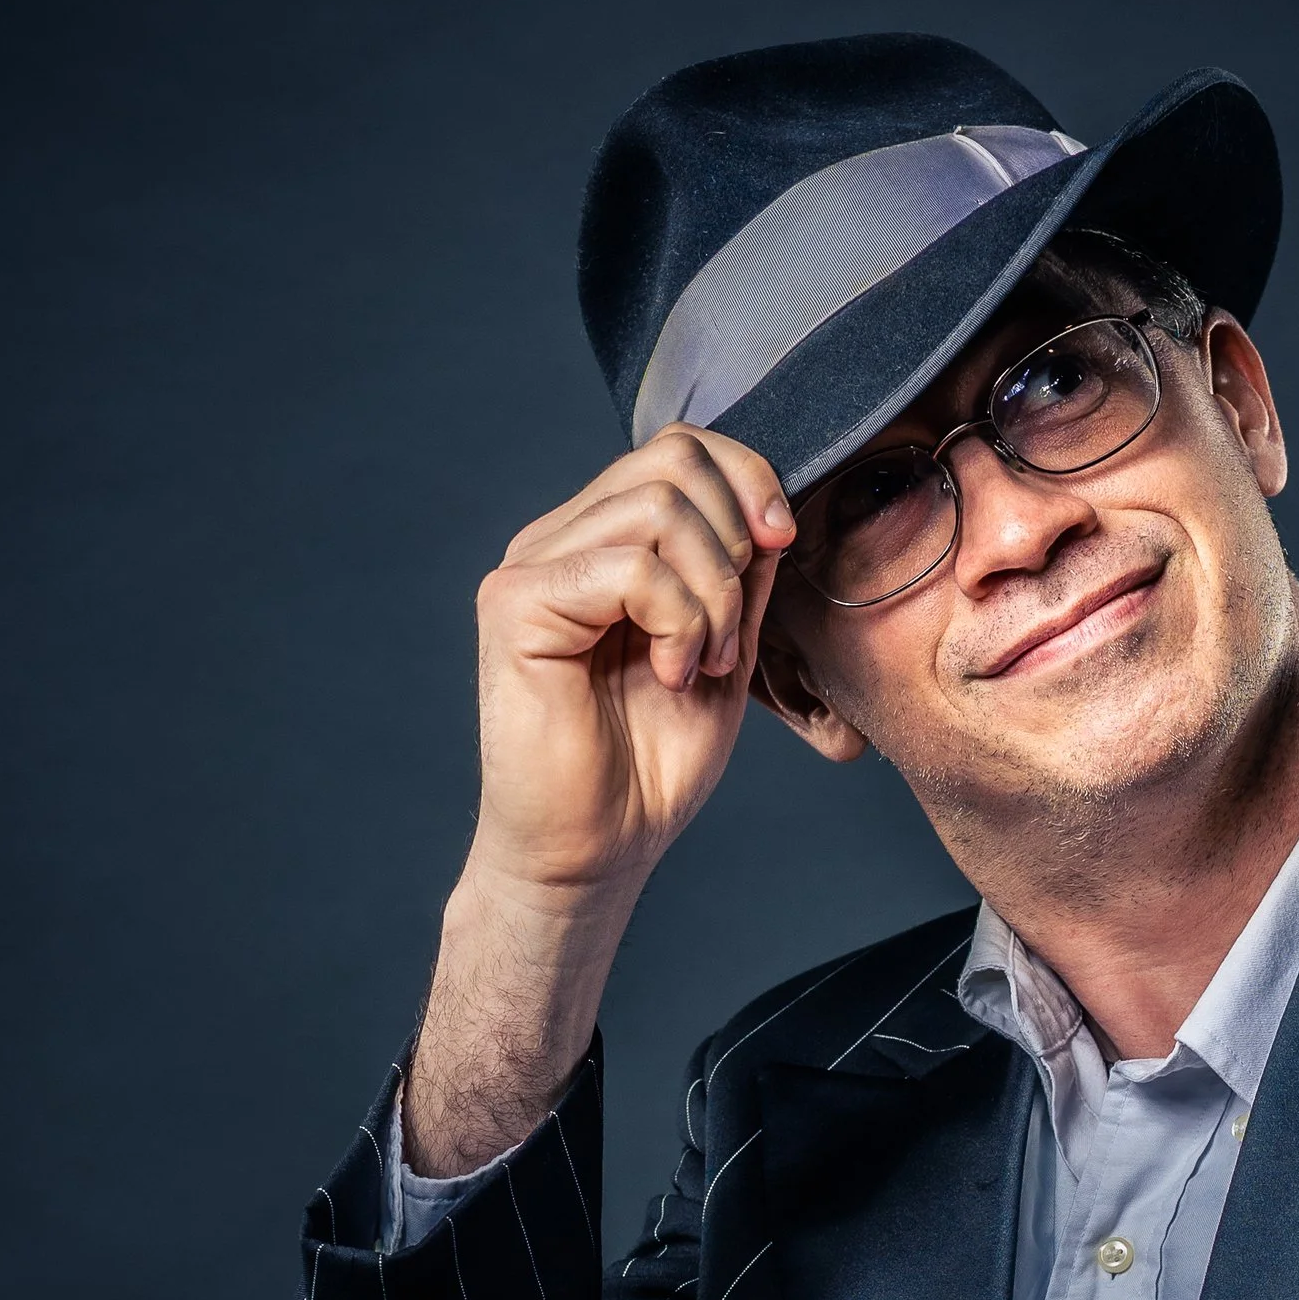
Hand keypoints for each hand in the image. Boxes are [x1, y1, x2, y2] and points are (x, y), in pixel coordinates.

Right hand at [467, 423, 793, 900]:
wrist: (595, 851)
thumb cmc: (649, 767)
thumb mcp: (724, 653)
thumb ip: (740, 579)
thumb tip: (771, 512)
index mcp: (604, 540)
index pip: (681, 448)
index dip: (748, 478)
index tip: (782, 544)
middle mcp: (562, 539)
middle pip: (674, 458)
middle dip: (735, 544)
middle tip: (729, 635)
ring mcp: (533, 566)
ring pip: (659, 507)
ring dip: (712, 593)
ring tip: (700, 663)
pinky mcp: (517, 603)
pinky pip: (630, 566)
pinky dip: (677, 621)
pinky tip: (668, 674)